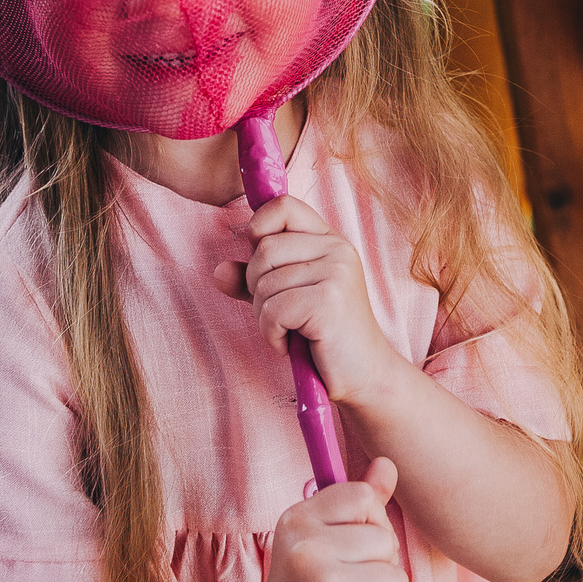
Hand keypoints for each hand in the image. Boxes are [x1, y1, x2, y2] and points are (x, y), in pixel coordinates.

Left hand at [218, 195, 404, 405]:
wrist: (364, 375)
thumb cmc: (324, 336)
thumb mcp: (286, 298)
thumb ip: (253, 280)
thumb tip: (219, 272)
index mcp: (329, 240)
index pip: (284, 206)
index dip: (260, 227)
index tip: (260, 261)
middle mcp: (336, 249)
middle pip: (264, 249)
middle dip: (256, 289)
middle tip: (281, 316)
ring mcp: (336, 272)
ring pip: (265, 282)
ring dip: (264, 317)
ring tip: (290, 332)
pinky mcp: (329, 301)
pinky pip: (273, 310)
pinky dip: (272, 334)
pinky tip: (291, 345)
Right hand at [250, 458, 414, 581]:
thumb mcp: (317, 540)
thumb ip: (355, 504)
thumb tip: (388, 463)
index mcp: (298, 521)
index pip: (363, 498)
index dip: (365, 526)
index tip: (342, 552)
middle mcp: (310, 551)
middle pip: (386, 542)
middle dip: (377, 569)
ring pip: (398, 581)